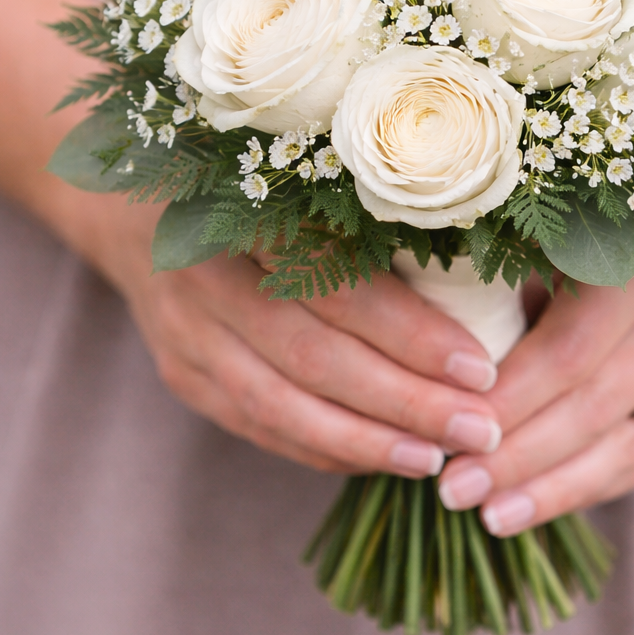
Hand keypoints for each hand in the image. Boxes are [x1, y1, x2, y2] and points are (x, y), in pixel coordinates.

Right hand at [91, 199, 504, 476]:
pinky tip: (381, 459)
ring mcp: (184, 329)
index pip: (338, 283)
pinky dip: (323, 448)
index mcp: (247, 205)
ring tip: (437, 460)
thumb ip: (382, 215)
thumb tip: (498, 267)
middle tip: (481, 429)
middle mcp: (205, 270)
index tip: (482, 367)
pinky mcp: (182, 373)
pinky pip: (259, 424)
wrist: (135, 203)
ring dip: (366, 440)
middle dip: (405, 400)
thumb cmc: (261, 178)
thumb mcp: (310, 173)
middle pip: (313, 354)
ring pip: (281, 403)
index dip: (411, 332)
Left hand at [437, 222, 633, 531]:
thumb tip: (441, 365)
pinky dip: (589, 488)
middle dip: (518, 457)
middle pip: (594, 408)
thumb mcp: (573, 234)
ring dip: (552, 490)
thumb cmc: (623, 231)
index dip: (509, 401)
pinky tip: (537, 506)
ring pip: (625, 447)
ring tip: (490, 517)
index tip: (447, 436)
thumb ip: (517, 285)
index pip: (568, 352)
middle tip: (453, 490)